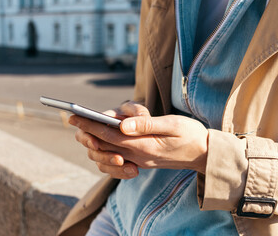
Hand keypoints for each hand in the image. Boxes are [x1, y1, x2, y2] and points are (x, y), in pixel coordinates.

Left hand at [69, 102, 208, 178]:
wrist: (204, 154)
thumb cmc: (191, 134)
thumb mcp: (172, 124)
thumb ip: (146, 124)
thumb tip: (122, 125)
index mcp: (143, 144)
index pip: (109, 134)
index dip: (89, 125)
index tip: (73, 115)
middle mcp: (137, 155)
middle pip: (104, 145)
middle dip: (86, 133)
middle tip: (73, 120)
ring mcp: (139, 160)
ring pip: (108, 154)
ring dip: (95, 142)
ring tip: (86, 129)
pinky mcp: (141, 161)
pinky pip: (117, 161)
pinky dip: (106, 153)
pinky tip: (104, 142)